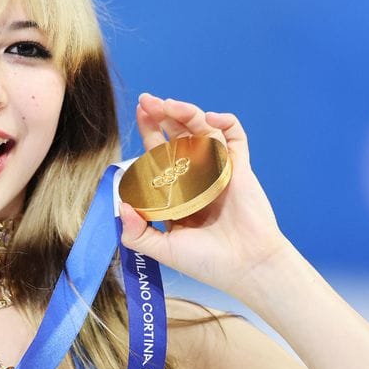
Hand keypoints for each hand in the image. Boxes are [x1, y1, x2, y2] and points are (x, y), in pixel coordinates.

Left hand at [119, 93, 291, 294]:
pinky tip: (212, 118)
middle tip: (147, 100)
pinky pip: (236, 139)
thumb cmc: (208, 263)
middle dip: (162, 116)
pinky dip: (227, 123)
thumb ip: (137, 233)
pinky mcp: (241, 169)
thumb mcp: (164, 250)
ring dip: (188, 114)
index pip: (158, 156)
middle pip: (178, 137)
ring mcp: (219, 171)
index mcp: (177, 194)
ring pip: (203, 132)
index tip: (139, 116)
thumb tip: (120, 205)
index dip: (149, 135)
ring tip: (171, 104)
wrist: (248, 267)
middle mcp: (196, 178)